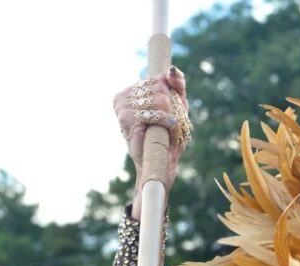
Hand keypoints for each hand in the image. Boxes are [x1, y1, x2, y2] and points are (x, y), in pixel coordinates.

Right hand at [113, 65, 189, 216]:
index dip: (173, 91)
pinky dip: (168, 123)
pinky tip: (168, 129)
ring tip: (168, 128)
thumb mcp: (177, 105)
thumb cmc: (168, 134)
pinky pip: (156, 114)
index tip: (176, 106)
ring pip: (160, 100)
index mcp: (133, 90)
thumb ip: (176, 84)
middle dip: (173, 107)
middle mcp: (123, 96)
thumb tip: (171, 69)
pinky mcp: (127, 120)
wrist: (160, 162)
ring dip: (171, 117)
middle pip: (161, 88)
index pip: (159, 78)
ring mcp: (122, 107)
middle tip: (170, 123)